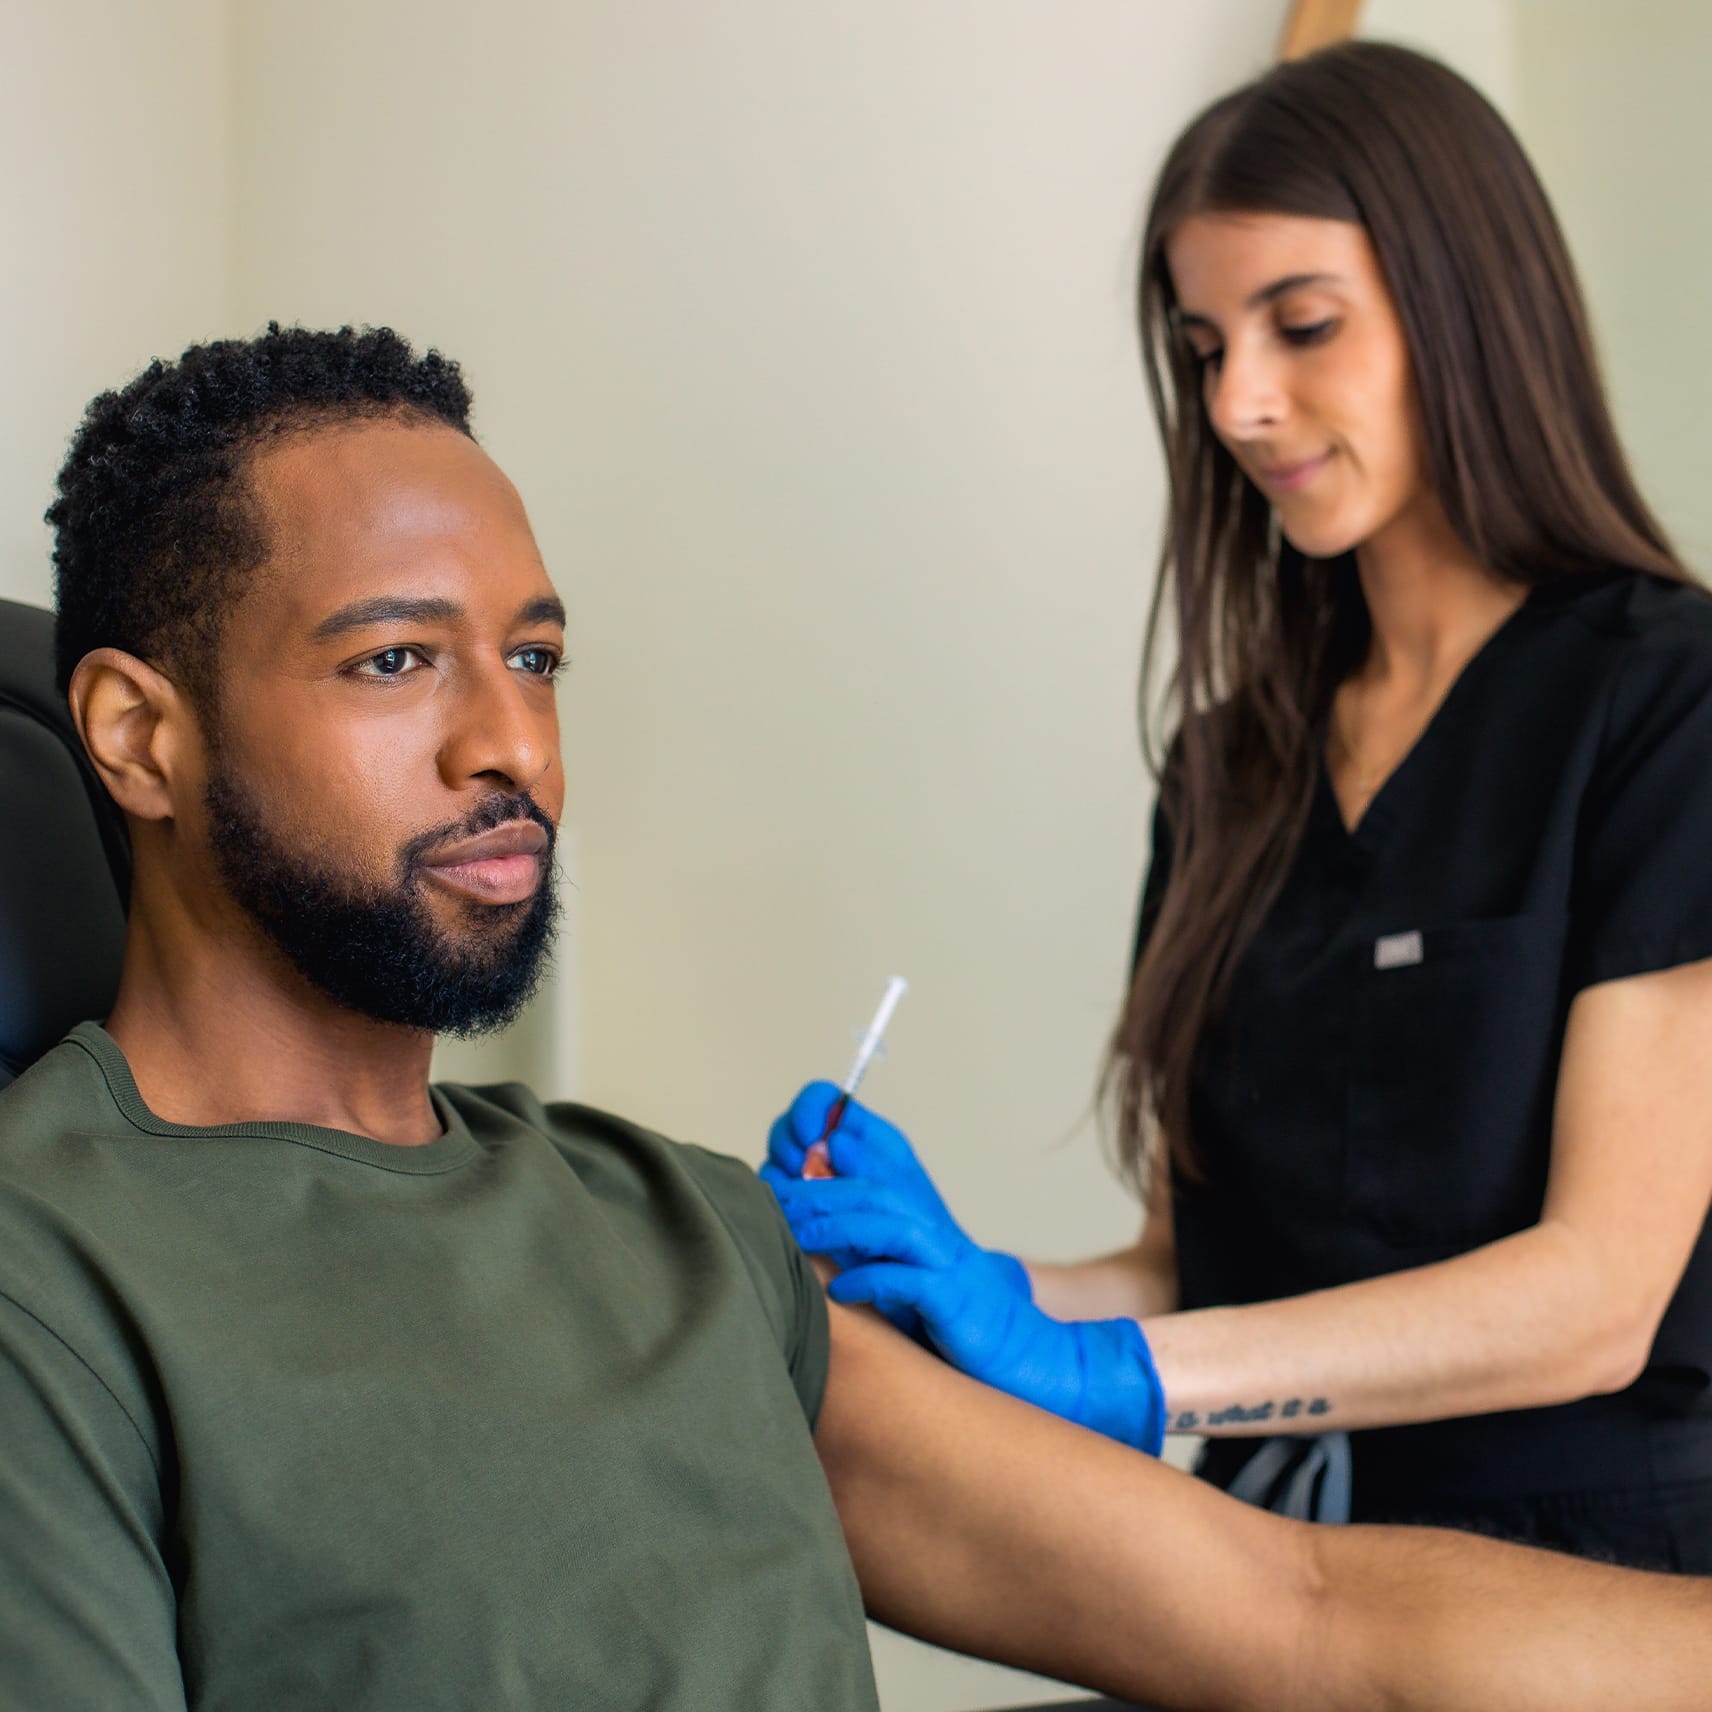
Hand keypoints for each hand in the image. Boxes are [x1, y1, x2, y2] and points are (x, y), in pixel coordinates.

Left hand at [761, 1083, 1164, 1454]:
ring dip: (834, 1227)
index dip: (829, 1142)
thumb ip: (857, 1231)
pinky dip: (871, 1280)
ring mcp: (944, 1260)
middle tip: (771, 1201)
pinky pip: (908, 1280)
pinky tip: (839, 1292)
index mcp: (916, 1206)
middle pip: (868, 1188)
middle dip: (815, 1190)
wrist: (1017, 1354)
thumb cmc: (946, 1313)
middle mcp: (931, 1225)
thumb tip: (793, 1212)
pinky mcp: (953, 1299)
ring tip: (794, 1240)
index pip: (874, 1151)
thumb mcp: (899, 1263)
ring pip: (885, 1224)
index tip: (784, 1158)